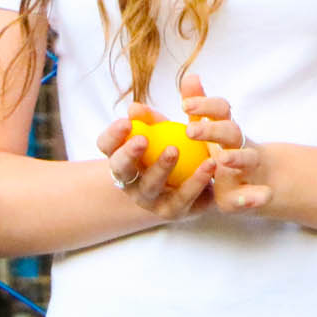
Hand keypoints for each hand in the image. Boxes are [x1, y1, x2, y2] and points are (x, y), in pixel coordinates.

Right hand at [96, 101, 216, 219]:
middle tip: (142, 139)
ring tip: (174, 150)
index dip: (113, 134)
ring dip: (161, 167)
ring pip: (150, 185)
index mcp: (121, 157)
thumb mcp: (162, 128)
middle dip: (128, 155)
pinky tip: (209, 164)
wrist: (192, 185)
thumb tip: (137, 105)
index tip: (127, 121)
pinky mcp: (173, 211)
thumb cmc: (170, 146)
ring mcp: (149, 199)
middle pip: (121, 169)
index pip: (107, 145)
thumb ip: (153, 115)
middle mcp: (129, 181)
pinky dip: (196, 180)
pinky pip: (183, 197)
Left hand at [180, 71, 271, 214]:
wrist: (259, 178)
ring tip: (222, 160)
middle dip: (212, 130)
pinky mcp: (249, 193)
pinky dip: (258, 196)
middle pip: (230, 130)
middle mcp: (239, 143)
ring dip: (238, 158)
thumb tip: (184, 80)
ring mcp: (248, 166)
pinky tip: (262, 197)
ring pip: (248, 158)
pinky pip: (255, 194)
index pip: (219, 109)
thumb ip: (195, 110)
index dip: (204, 105)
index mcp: (225, 128)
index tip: (184, 105)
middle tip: (190, 130)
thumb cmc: (224, 150)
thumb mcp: (207, 132)